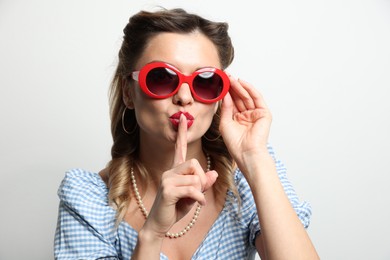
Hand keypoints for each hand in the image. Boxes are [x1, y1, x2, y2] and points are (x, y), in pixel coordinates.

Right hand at [143, 115, 217, 237]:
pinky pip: (192, 189)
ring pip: (195, 178)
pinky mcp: (167, 190)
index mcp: (175, 170)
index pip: (179, 148)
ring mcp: (167, 180)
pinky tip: (198, 205)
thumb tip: (214, 173)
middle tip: (199, 193)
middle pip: (194, 163)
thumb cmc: (175, 209)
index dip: (182, 134)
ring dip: (199, 191)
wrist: (159, 225)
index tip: (183, 119)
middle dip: (201, 179)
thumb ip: (203, 184)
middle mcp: (169, 171)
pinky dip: (199, 198)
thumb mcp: (193, 195)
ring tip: (195, 201)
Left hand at [220, 76, 271, 172]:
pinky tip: (242, 82)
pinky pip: (257, 98)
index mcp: (238, 119)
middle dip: (232, 86)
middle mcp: (247, 115)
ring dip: (239, 86)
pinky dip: (250, 89)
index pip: (232, 102)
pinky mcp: (264, 113)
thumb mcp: (225, 123)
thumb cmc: (235, 143)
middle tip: (225, 76)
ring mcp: (256, 114)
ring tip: (231, 78)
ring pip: (247, 96)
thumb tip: (225, 95)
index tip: (220, 83)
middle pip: (239, 97)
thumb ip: (226, 108)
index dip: (227, 92)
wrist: (246, 153)